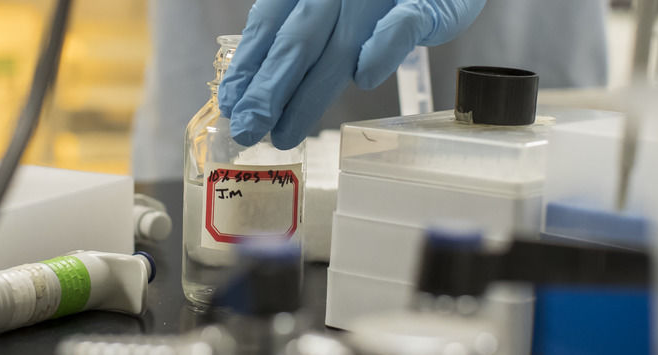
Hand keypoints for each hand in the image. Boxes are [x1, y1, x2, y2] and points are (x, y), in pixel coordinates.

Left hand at [218, 0, 485, 148]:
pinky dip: (382, 49)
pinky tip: (364, 78)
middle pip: (297, 40)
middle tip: (248, 128)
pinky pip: (402, 24)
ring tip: (286, 131)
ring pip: (340, 44)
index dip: (248, 64)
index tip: (230, 103)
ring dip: (310, 91)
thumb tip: (253, 85)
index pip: (268, 22)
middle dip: (268, 88)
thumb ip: (301, 35)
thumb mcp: (331, 6)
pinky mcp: (426, 3)